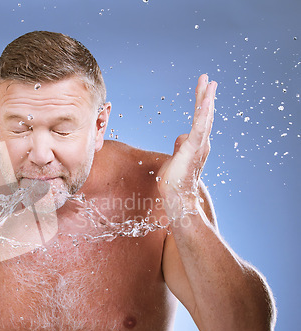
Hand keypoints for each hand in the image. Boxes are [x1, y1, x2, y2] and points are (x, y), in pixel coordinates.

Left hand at [157, 74, 216, 217]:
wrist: (177, 197)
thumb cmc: (174, 181)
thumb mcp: (176, 158)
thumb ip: (181, 146)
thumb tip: (182, 136)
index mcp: (196, 143)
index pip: (199, 119)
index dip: (201, 102)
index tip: (203, 87)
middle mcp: (201, 142)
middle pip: (204, 114)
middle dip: (206, 95)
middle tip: (208, 78)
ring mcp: (199, 145)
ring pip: (204, 118)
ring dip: (207, 100)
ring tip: (210, 83)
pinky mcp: (194, 148)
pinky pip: (199, 128)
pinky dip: (203, 113)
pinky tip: (206, 100)